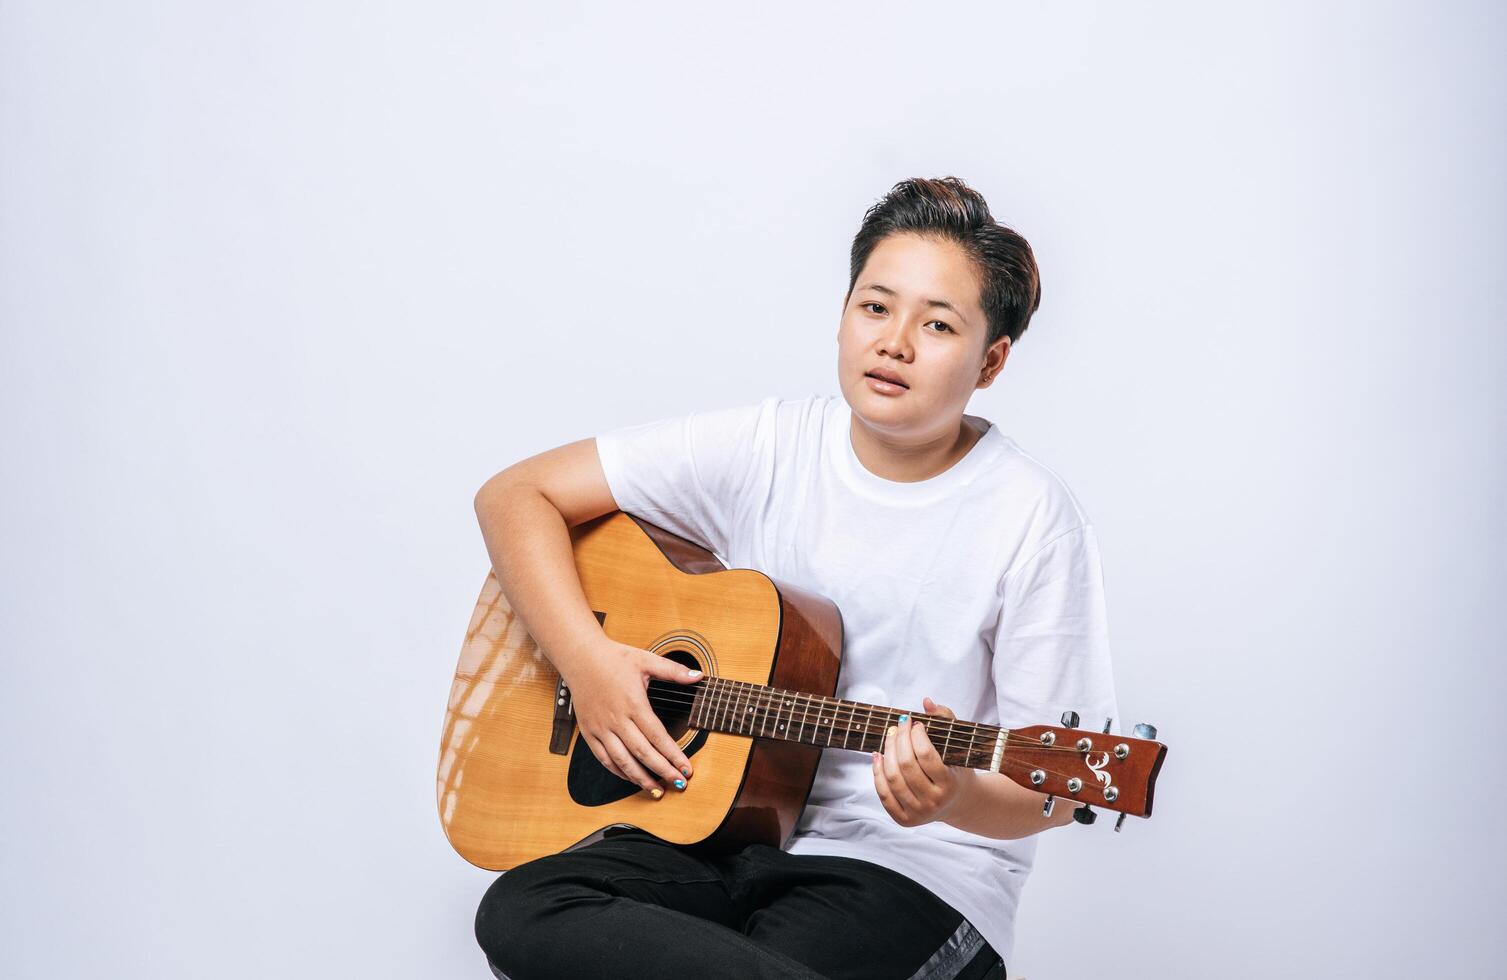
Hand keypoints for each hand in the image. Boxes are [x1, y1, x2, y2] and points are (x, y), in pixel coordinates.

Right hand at [557, 637, 700, 797]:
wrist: (579, 656)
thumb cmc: (614, 658)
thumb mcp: (646, 660)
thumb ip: (673, 671)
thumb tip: (698, 676)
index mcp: (633, 703)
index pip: (658, 736)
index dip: (674, 755)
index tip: (686, 768)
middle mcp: (616, 719)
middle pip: (643, 753)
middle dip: (663, 771)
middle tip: (678, 784)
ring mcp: (600, 728)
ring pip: (622, 761)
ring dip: (640, 778)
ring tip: (657, 789)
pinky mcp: (589, 732)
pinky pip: (604, 758)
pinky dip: (618, 771)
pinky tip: (631, 778)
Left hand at [872, 696, 974, 827]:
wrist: (958, 803)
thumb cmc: (956, 769)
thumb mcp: (958, 746)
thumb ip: (946, 718)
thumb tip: (926, 701)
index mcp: (950, 785)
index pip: (926, 755)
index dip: (916, 735)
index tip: (915, 723)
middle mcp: (934, 802)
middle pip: (906, 765)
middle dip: (899, 739)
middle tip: (898, 724)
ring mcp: (918, 813)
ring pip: (892, 778)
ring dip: (887, 751)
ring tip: (890, 736)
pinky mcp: (903, 819)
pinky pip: (883, 793)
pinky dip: (877, 772)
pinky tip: (879, 755)